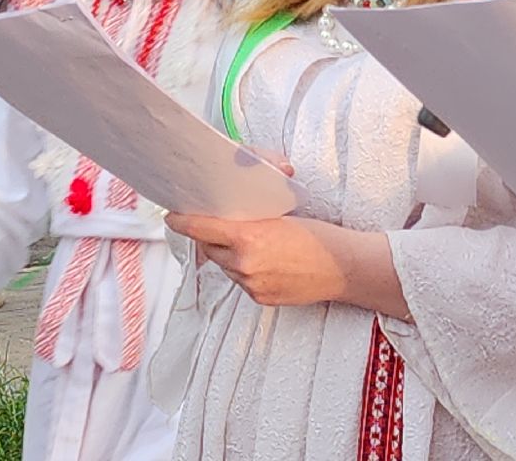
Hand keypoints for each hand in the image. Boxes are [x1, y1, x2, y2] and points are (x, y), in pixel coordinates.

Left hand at [165, 213, 348, 305]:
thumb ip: (250, 222)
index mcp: (249, 237)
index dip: (182, 222)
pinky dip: (247, 270)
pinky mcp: (259, 298)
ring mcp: (250, 284)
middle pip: (210, 248)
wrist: (342, 267)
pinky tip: (268, 262)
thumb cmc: (319, 237)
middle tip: (220, 226)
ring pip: (226, 266)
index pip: (201, 228)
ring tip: (256, 245)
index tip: (172, 216)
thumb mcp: (281, 218)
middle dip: (211, 237)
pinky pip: (241, 281)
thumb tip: (226, 220)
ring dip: (230, 255)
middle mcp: (244, 263)